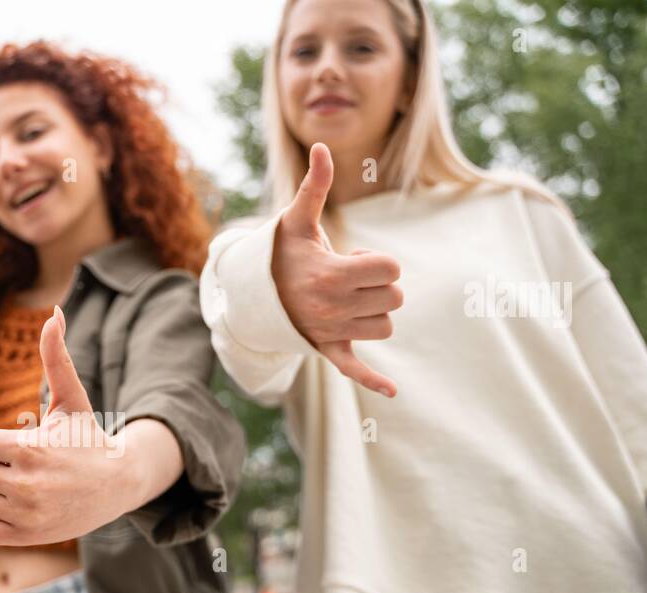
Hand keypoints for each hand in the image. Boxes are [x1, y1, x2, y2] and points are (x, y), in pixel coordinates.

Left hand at [0, 305, 154, 545]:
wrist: (119, 485)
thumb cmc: (89, 439)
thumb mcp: (72, 398)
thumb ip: (56, 358)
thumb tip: (55, 312)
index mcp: (29, 450)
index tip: (13, 444)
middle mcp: (24, 485)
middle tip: (25, 467)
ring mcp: (23, 516)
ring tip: (25, 488)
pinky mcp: (21, 537)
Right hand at [272, 141, 402, 396]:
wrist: (253, 294)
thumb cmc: (282, 253)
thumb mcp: (297, 219)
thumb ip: (315, 185)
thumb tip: (322, 146)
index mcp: (332, 274)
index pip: (391, 268)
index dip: (379, 261)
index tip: (355, 259)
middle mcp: (334, 307)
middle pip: (394, 299)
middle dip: (380, 287)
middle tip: (350, 280)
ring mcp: (331, 332)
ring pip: (384, 327)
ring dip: (374, 314)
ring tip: (348, 303)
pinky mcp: (327, 351)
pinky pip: (355, 370)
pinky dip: (373, 381)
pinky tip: (391, 391)